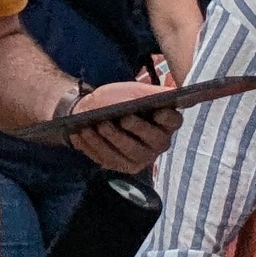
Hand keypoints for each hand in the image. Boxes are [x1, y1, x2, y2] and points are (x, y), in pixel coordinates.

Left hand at [59, 76, 182, 173]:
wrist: (94, 109)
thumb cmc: (118, 99)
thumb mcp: (133, 91)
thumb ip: (152, 93)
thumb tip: (175, 95)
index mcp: (165, 122)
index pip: (174, 121)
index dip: (167, 118)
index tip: (157, 112)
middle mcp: (158, 143)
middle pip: (153, 141)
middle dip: (135, 129)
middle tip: (116, 120)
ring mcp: (141, 157)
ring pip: (128, 153)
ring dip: (108, 140)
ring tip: (92, 127)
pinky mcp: (122, 165)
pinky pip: (108, 159)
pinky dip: (92, 146)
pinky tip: (80, 134)